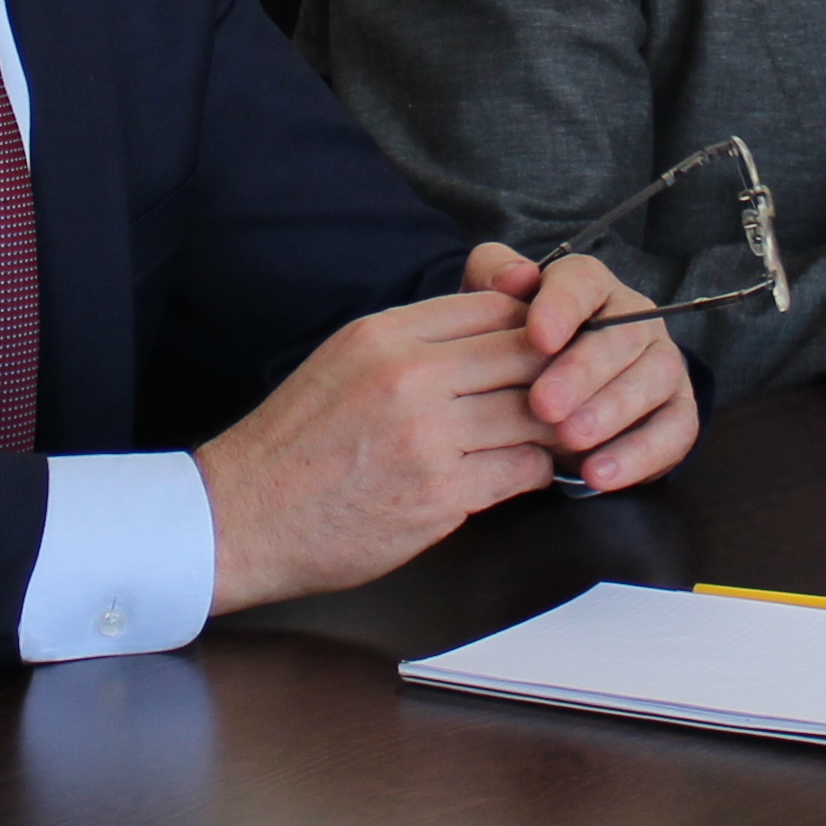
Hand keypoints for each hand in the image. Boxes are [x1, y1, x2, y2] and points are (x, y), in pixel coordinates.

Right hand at [198, 261, 685, 612]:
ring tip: (562, 434)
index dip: (536, 325)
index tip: (555, 344)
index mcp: (386, 334)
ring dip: (556, 427)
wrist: (242, 516)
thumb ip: (415, 342)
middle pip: (526, 354)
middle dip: (561, 373)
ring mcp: (427, 437)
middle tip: (583, 388)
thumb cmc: (296, 445)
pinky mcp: (439, 494)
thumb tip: (493, 327)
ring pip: (535, 414)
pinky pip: (520, 470)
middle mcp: (410, 376)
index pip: (493, 308)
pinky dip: (533, 471)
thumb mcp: (345, 361)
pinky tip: (525, 472)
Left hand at [468, 242, 699, 491]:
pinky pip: (676, 429)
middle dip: (583, 371)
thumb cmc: (514, 349)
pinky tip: (599, 474)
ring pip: (655, 378)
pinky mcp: (678, 411)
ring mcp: (661, 364)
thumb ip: (492, 277)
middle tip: (544, 405)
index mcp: (588, 286)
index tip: (536, 338)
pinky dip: (640, 454)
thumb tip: (516, 276)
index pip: (582, 283)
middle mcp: (634, 319)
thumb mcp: (491, 310)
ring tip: (570, 439)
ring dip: (613, 411)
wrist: (546, 402)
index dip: (561, 308)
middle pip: (622, 335)